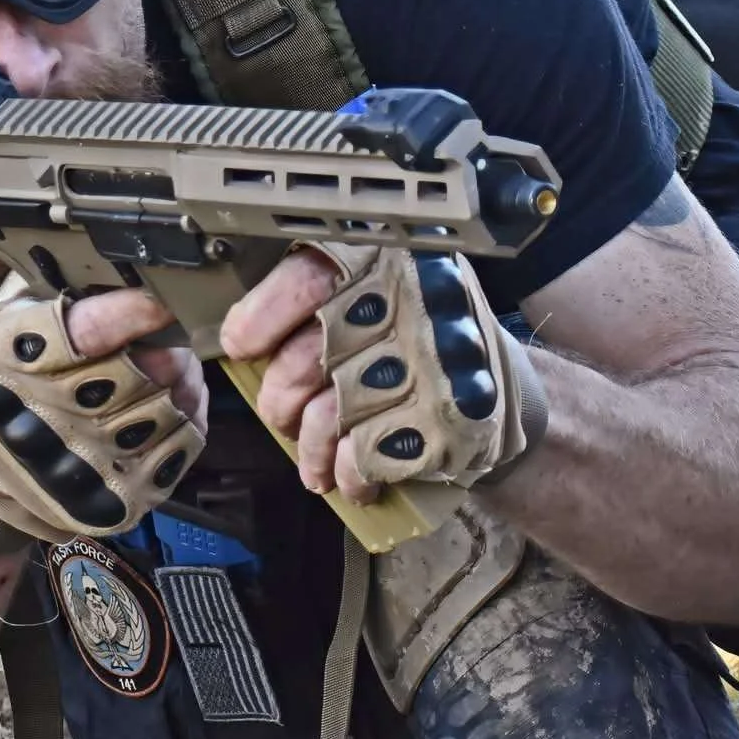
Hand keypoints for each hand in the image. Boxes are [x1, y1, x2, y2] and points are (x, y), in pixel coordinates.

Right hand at [0, 273, 206, 552]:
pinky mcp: (115, 498)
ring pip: (168, 409)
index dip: (135, 312)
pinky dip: (187, 418)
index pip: (90, 334)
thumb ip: (52, 286)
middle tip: (168, 330)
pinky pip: (180, 449)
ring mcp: (85, 464)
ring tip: (170, 365)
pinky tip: (173, 403)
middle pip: (141, 371)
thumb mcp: (5, 320)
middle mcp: (49, 417)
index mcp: (17, 360)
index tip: (162, 298)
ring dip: (181, 381)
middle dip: (166, 345)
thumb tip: (111, 250)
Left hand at [220, 244, 546, 504]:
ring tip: (311, 462)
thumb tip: (237, 337)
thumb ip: (318, 304)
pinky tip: (346, 476)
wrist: (501, 393)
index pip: (309, 276)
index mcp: (386, 261)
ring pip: (331, 411)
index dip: (263, 313)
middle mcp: (413, 302)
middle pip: (310, 353)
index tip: (239, 342)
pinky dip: (346, 471)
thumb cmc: (413, 343)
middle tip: (279, 414)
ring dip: (310, 447)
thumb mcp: (375, 296)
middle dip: (281, 397)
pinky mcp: (447, 418)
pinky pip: (366, 452)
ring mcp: (433, 362)